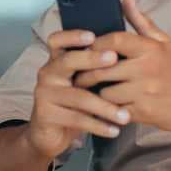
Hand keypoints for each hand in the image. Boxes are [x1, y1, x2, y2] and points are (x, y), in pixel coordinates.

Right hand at [25, 29, 130, 160]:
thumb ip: (93, 68)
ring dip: (105, 106)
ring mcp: (45, 94)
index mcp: (56, 61)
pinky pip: (77, 119)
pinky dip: (98, 126)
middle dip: (92, 59)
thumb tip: (122, 52)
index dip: (72, 36)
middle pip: (68, 61)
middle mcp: (48, 73)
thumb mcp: (80, 83)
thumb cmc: (73, 103)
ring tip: (125, 115)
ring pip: (79, 97)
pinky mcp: (46, 115)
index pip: (57, 40)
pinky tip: (114, 130)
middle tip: (114, 58)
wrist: (49, 134)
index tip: (93, 36)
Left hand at [73, 0, 170, 131]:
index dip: (96, 44)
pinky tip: (105, 105)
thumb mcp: (164, 43)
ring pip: (105, 92)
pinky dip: (107, 109)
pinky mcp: (142, 113)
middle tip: (78, 72)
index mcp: (150, 49)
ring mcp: (144, 93)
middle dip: (86, 71)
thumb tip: (126, 0)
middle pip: (103, 68)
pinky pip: (114, 110)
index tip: (87, 48)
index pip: (114, 40)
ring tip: (91, 89)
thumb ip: (141, 22)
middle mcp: (146, 69)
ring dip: (96, 92)